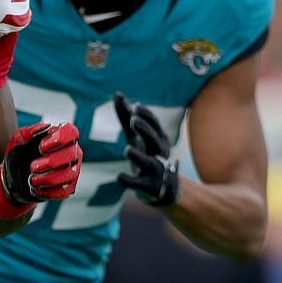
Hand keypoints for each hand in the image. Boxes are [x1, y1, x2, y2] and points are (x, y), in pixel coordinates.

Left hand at [0, 121, 83, 210]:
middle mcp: (71, 153)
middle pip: (72, 154)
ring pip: (70, 174)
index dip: (60, 138)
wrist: (13, 177)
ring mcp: (71, 171)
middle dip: (52, 162)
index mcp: (61, 138)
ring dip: (49, 178)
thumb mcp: (18, 140)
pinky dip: (49, 192)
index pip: (71, 132)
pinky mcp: (67, 188)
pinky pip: (64, 191)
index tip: (42, 147)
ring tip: (32, 180)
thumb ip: (28, 132)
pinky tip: (36, 189)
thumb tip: (44, 127)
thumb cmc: (19, 154)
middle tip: (32, 167)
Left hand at [113, 92, 179, 207]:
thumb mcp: (136, 136)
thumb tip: (117, 94)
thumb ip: (126, 116)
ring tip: (127, 149)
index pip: (155, 125)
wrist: (164, 188)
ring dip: (139, 155)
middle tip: (133, 120)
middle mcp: (159, 153)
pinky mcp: (147, 186)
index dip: (146, 116)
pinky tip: (119, 176)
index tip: (135, 107)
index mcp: (158, 139)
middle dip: (145, 130)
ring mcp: (154, 170)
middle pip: (155, 140)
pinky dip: (129, 180)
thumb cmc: (147, 155)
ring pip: (148, 162)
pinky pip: (138, 183)